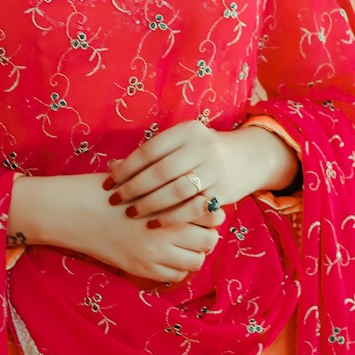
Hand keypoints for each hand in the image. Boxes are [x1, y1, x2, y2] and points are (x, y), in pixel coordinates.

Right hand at [8, 171, 225, 283]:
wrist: (74, 212)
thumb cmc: (105, 189)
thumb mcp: (137, 178)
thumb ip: (165, 183)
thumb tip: (190, 184)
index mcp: (166, 203)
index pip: (208, 211)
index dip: (211, 211)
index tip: (206, 209)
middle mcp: (165, 231)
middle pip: (208, 240)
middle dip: (207, 234)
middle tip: (198, 229)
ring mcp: (154, 253)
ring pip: (195, 261)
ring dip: (194, 253)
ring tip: (183, 244)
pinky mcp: (141, 269)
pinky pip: (175, 275)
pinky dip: (177, 267)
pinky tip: (168, 256)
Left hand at [106, 120, 297, 225]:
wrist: (246, 158)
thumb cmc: (200, 152)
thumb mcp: (180, 144)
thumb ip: (151, 154)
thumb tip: (111, 166)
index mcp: (187, 130)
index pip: (149, 150)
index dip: (126, 167)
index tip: (109, 181)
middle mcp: (203, 147)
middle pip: (160, 171)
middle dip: (134, 188)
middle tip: (116, 200)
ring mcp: (215, 170)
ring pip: (175, 191)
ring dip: (150, 204)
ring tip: (131, 213)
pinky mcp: (223, 191)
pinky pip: (192, 208)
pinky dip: (171, 217)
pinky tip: (155, 223)